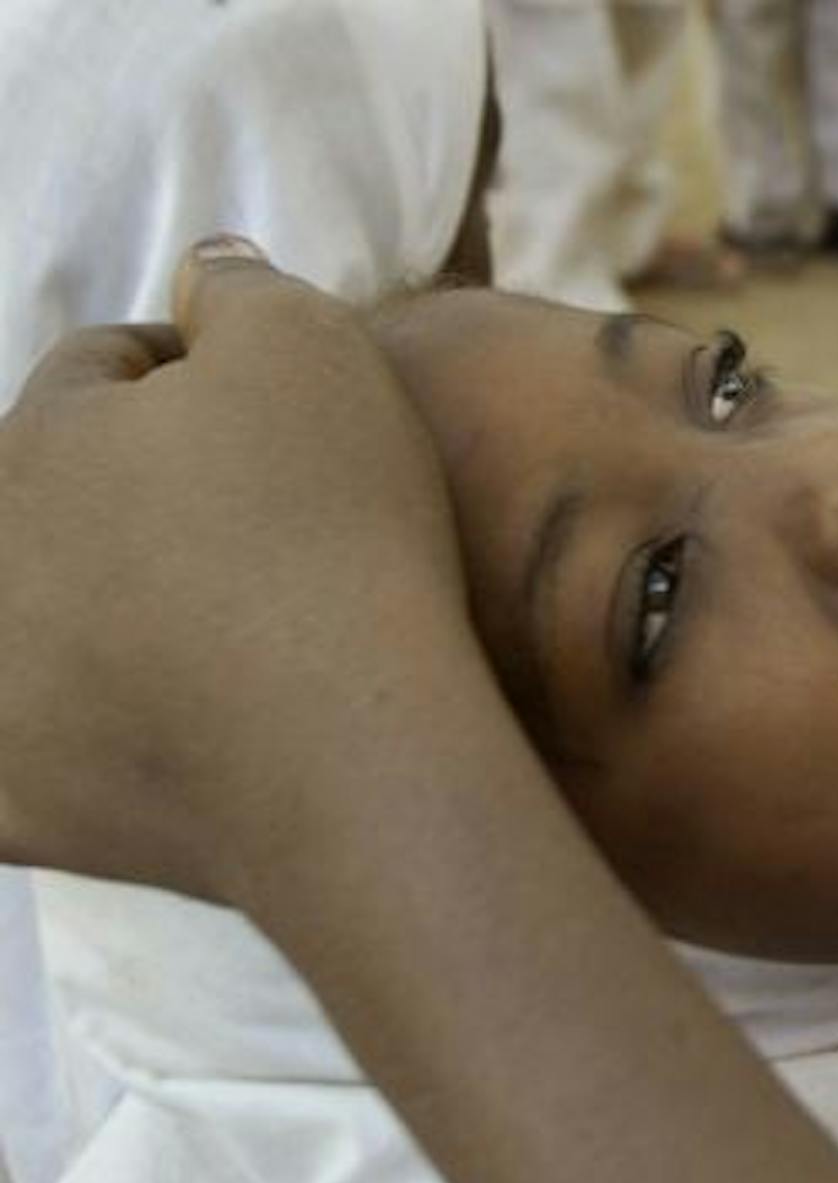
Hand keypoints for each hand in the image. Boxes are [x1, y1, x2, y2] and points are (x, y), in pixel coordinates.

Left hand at [0, 238, 467, 901]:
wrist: (352, 751)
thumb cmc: (333, 533)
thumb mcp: (312, 345)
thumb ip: (238, 286)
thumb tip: (203, 267)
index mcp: (29, 441)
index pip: (99, 375)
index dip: (191, 378)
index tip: (275, 417)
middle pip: (52, 503)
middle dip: (128, 499)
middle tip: (250, 530)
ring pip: (35, 628)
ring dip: (95, 615)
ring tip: (214, 635)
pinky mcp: (10, 810)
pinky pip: (21, 765)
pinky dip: (63, 744)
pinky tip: (137, 735)